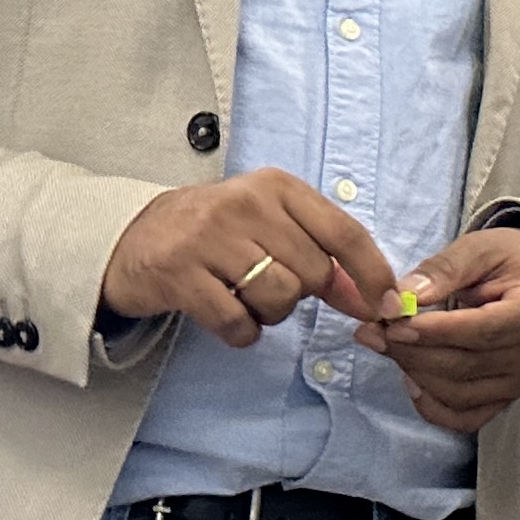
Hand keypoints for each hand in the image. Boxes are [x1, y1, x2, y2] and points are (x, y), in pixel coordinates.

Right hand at [100, 168, 394, 345]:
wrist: (130, 237)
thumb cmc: (216, 234)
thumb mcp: (271, 228)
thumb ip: (324, 256)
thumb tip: (378, 296)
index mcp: (277, 187)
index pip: (345, 233)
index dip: (374, 274)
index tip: (389, 305)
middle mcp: (246, 204)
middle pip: (313, 274)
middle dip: (300, 296)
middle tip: (266, 286)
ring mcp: (209, 237)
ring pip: (278, 299)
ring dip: (268, 314)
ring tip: (242, 297)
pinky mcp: (180, 273)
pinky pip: (237, 322)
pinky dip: (239, 331)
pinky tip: (223, 314)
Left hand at [352, 226, 519, 430]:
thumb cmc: (505, 261)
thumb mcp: (478, 249)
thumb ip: (442, 270)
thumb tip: (403, 297)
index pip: (482, 330)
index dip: (435, 332)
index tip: (395, 323)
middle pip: (466, 365)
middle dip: (413, 351)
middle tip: (375, 331)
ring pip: (458, 393)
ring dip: (415, 373)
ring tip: (387, 346)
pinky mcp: (505, 399)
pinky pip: (465, 418)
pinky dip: (433, 407)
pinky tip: (411, 380)